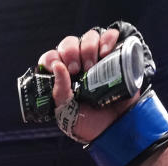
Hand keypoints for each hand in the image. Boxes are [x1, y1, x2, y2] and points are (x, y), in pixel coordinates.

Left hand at [36, 25, 142, 143]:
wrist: (116, 127)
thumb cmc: (88, 122)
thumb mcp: (66, 112)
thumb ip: (59, 92)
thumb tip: (57, 66)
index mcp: (62, 76)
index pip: (51, 57)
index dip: (52, 58)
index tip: (60, 68)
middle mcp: (78, 63)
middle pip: (70, 43)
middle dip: (71, 52)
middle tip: (77, 69)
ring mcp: (97, 58)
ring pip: (89, 37)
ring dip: (89, 46)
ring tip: (93, 65)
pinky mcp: (116, 55)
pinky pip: (111, 36)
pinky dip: (108, 38)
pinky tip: (106, 52)